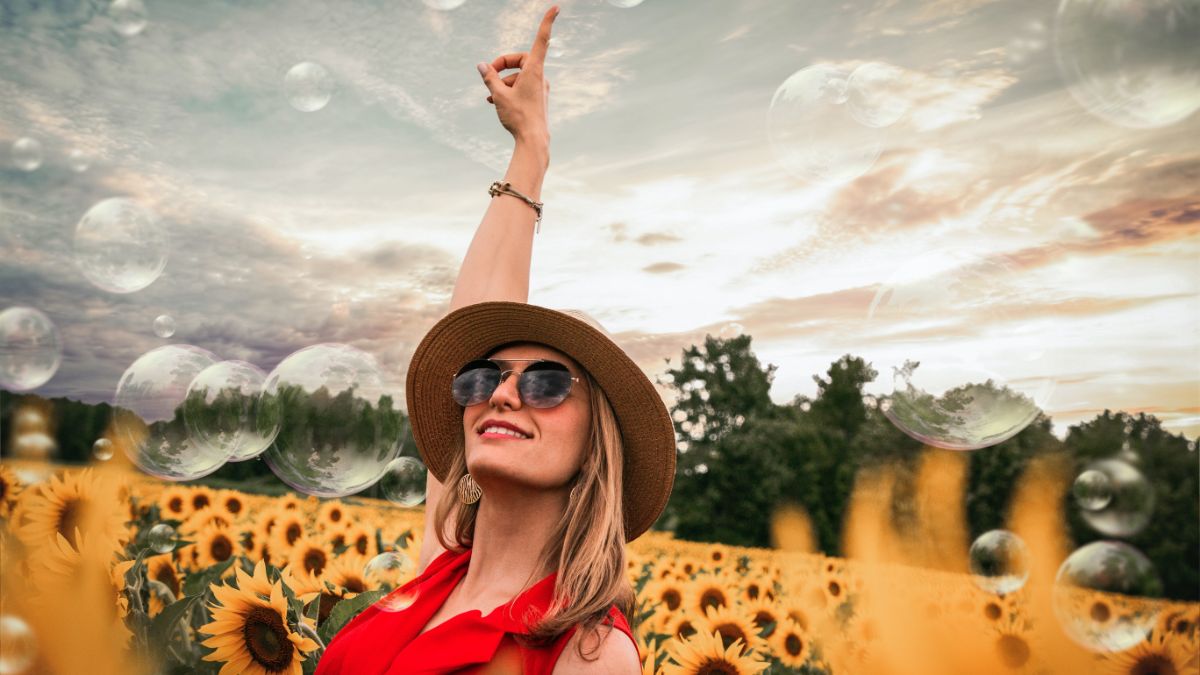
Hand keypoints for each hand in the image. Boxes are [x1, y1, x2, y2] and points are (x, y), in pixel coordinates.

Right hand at [477, 5, 557, 145]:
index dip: (547, 23)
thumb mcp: (499, 95)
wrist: (534, 141)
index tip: (556, 7)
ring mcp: (540, 88)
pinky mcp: (538, 98)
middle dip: (503, 65)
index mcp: (534, 71)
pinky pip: (521, 87)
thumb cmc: (518, 117)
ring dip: (503, 82)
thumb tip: (482, 65)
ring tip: (490, 95)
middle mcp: (540, 77)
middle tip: (489, 74)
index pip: (542, 40)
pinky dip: (509, 89)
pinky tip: (495, 100)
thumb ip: (490, 78)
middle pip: (520, 60)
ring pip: (519, 76)